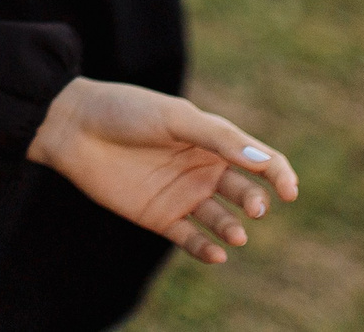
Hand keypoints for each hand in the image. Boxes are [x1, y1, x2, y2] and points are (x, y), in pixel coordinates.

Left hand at [29, 78, 296, 263]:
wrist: (74, 127)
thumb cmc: (126, 111)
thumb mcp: (174, 118)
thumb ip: (218, 139)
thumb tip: (263, 161)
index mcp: (213, 140)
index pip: (258, 160)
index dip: (279, 174)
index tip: (289, 190)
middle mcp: (203, 169)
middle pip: (244, 191)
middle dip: (255, 201)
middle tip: (255, 208)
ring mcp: (183, 195)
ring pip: (222, 219)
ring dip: (233, 228)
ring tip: (236, 235)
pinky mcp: (160, 217)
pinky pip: (191, 239)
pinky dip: (206, 249)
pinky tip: (216, 254)